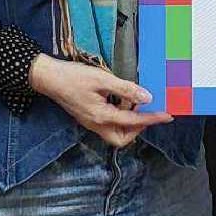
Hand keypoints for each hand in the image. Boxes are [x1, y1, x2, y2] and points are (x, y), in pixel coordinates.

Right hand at [28, 55, 173, 147]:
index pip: (133, 122)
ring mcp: (91, 123)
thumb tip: (147, 97)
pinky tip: (120, 97)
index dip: (153, 118)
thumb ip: (125, 89)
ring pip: (115, 132)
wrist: (48, 78)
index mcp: (102, 117)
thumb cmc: (73, 77)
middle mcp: (96, 125)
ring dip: (128, 120)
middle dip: (137, 128)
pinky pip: (108, 122)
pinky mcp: (88, 117)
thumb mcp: (102, 79)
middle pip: (122, 139)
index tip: (168, 116)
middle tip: (145, 111)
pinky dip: (119, 114)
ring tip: (131, 98)